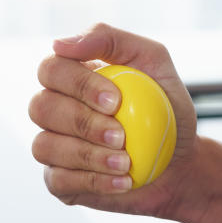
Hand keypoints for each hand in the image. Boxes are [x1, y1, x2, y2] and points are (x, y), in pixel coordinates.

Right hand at [28, 23, 198, 217]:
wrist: (180, 162)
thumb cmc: (165, 110)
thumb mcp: (153, 63)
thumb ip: (111, 40)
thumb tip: (60, 44)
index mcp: (70, 77)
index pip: (51, 70)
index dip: (78, 84)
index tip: (116, 101)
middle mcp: (54, 110)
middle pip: (41, 107)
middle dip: (83, 122)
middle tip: (121, 136)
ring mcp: (53, 147)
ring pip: (44, 146)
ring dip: (88, 155)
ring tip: (126, 162)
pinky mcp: (60, 181)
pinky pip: (58, 181)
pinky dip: (93, 182)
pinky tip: (123, 181)